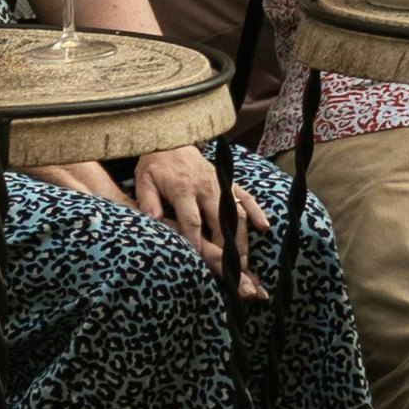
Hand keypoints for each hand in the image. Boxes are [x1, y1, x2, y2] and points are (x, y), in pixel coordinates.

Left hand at [127, 142, 270, 293]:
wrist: (173, 139)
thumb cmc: (156, 165)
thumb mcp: (145, 180)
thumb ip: (148, 200)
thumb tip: (152, 219)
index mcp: (184, 189)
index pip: (192, 221)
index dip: (197, 243)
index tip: (200, 262)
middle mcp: (206, 187)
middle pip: (220, 221)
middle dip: (227, 247)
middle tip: (232, 270)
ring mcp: (221, 183)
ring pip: (236, 213)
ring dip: (241, 237)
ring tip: (243, 261)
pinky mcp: (229, 181)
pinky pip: (246, 196)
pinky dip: (256, 211)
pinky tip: (263, 227)